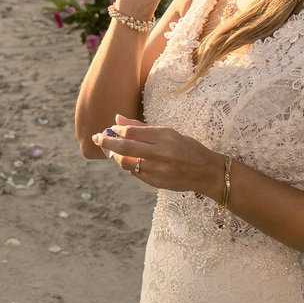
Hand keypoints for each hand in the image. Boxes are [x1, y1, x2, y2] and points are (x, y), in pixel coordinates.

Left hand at [90, 114, 223, 196]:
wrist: (206, 172)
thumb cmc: (186, 148)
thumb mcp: (168, 132)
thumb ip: (142, 127)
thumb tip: (118, 119)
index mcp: (165, 137)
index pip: (132, 132)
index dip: (117, 130)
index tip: (111, 128)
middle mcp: (160, 153)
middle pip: (124, 147)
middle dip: (107, 142)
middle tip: (97, 138)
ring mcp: (157, 170)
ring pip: (126, 163)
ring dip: (116, 155)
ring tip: (114, 150)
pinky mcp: (156, 183)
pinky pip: (134, 173)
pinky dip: (128, 165)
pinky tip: (129, 160)